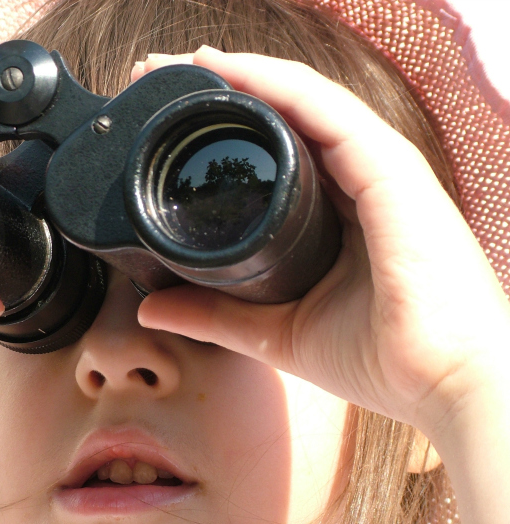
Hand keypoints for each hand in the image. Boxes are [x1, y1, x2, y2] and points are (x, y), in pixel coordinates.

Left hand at [134, 47, 509, 442]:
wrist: (445, 387)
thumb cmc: (380, 360)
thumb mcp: (274, 332)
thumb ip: (214, 316)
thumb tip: (150, 310)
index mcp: (335, 213)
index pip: (273, 149)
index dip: (219, 125)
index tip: (161, 118)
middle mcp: (356, 180)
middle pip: (281, 115)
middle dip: (219, 89)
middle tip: (158, 77)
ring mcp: (376, 168)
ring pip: (300, 100)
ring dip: (238, 75)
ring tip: (181, 64)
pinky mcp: (391, 169)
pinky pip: (327, 110)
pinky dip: (276, 85)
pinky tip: (229, 70)